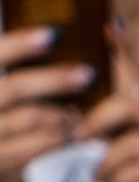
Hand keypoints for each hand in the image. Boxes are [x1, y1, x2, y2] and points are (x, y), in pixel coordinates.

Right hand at [0, 17, 97, 181]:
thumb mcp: (1, 110)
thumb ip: (14, 91)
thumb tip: (52, 51)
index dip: (19, 44)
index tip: (53, 34)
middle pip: (13, 88)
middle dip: (53, 80)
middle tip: (87, 74)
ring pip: (27, 118)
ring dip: (61, 113)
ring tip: (81, 111)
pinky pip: (31, 148)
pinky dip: (55, 139)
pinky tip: (70, 135)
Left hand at [80, 25, 138, 181]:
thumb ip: (122, 116)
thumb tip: (81, 95)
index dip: (130, 47)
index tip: (110, 25)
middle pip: (130, 103)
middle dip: (97, 120)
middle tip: (77, 135)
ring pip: (129, 145)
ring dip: (105, 164)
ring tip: (98, 175)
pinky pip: (135, 173)